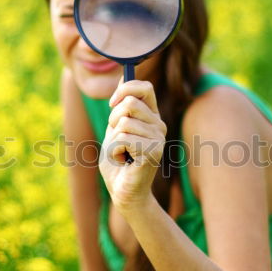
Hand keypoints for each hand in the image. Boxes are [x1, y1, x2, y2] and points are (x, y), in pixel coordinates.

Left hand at [99, 79, 166, 212]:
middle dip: (113, 119)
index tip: (112, 104)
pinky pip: (123, 138)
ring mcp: (158, 138)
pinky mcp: (153, 152)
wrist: (123, 193)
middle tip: (117, 139)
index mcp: (151, 117)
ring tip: (121, 154)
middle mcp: (159, 125)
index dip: (125, 90)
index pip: (144, 88)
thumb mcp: (115, 130)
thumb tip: (124, 77)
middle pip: (129, 102)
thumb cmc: (118, 164)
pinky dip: (115, 151)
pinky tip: (124, 162)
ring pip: (124, 122)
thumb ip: (120, 108)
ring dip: (113, 140)